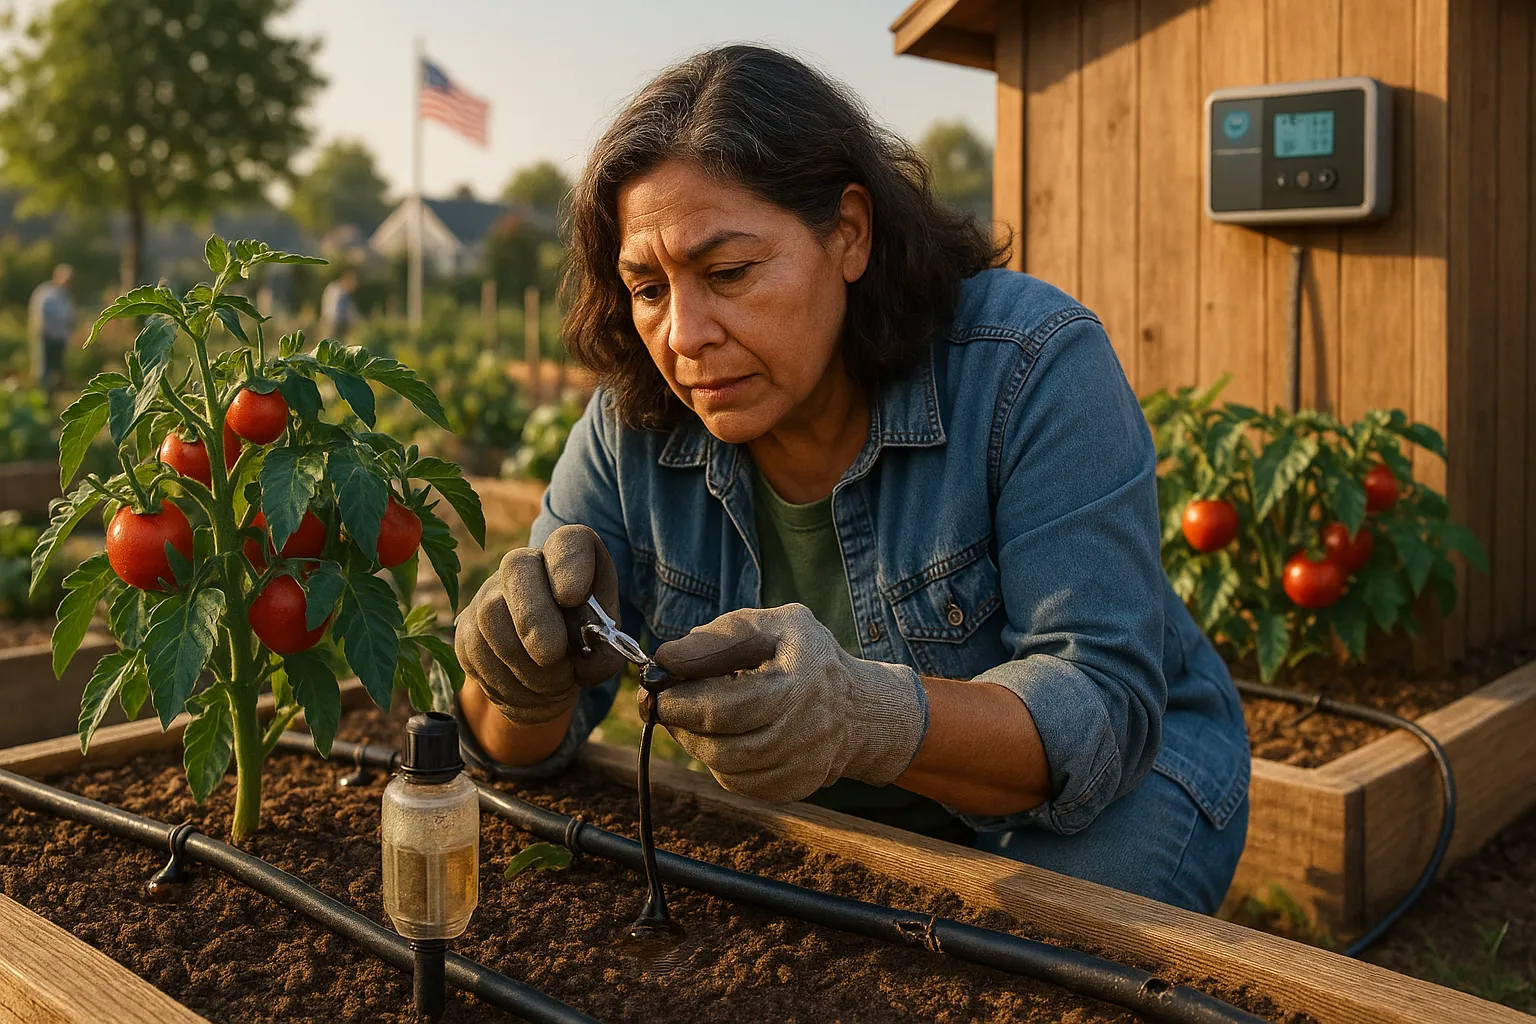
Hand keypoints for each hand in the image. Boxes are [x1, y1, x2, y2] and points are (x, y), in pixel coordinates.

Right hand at [454, 524, 625, 724]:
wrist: (546, 669)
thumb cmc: (583, 649)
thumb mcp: (604, 648)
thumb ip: (602, 651)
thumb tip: (582, 659)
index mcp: (569, 559)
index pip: (570, 542)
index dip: (569, 564)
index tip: (573, 596)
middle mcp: (525, 566)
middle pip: (518, 569)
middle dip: (533, 617)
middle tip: (551, 656)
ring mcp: (489, 594)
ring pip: (492, 617)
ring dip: (525, 664)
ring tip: (555, 686)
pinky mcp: (466, 629)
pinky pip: (477, 654)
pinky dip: (508, 684)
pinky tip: (531, 693)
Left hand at [649, 604, 927, 803]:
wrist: (857, 707)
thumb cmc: (804, 656)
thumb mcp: (771, 626)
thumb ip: (718, 637)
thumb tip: (664, 657)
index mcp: (799, 684)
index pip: (724, 708)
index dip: (679, 703)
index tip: (655, 688)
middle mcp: (806, 732)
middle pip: (722, 746)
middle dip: (680, 726)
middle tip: (661, 706)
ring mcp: (803, 766)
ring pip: (727, 769)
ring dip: (696, 744)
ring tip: (689, 718)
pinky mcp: (795, 788)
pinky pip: (740, 784)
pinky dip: (719, 762)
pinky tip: (721, 736)